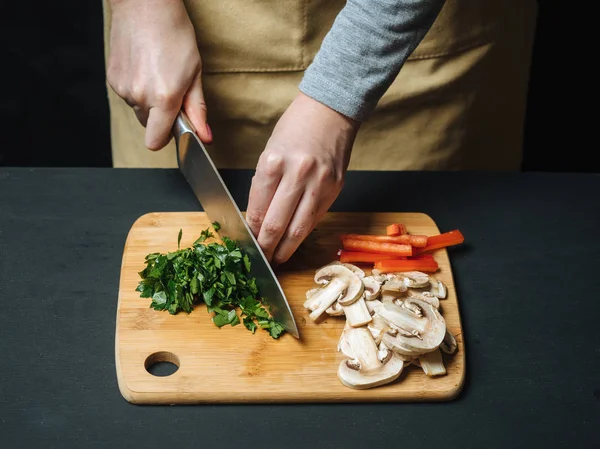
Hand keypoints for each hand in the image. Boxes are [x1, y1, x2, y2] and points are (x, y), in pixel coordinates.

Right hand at [106, 0, 210, 149]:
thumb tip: (205, 137)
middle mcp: (140, 96)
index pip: (156, 141)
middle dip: (161, 116)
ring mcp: (123, 88)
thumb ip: (197, 109)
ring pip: (139, 109)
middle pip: (149, 125)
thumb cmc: (174, 34)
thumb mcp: (194, 73)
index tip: (177, 128)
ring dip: (149, 100)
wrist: (145, 6)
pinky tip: (144, 67)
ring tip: (158, 72)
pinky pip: (128, 95)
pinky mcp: (112, 79)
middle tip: (172, 91)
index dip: (167, 138)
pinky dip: (137, 88)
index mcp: (163, 98)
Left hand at [247, 92, 359, 264]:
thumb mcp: (270, 153)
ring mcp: (319, 184)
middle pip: (277, 225)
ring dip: (287, 248)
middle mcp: (297, 175)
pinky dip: (304, 232)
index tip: (248, 243)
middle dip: (266, 247)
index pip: (257, 210)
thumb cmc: (295, 128)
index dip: (251, 232)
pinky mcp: (335, 189)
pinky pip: (315, 218)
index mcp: (273, 163)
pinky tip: (296, 239)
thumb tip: (257, 219)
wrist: (330, 111)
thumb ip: (264, 186)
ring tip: (278, 258)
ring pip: (299, 229)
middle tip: (261, 259)